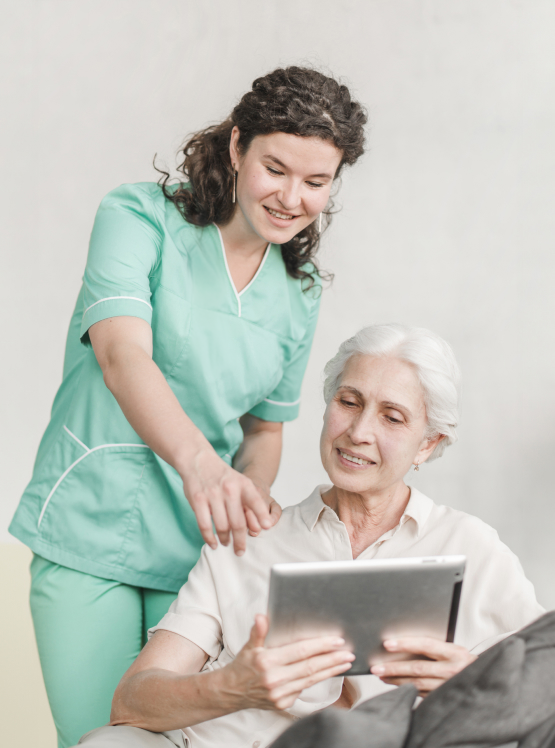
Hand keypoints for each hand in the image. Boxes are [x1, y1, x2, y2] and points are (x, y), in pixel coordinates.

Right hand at [180, 449, 276, 555]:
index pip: (256, 502)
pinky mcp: (198, 500)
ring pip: (222, 526)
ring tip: (226, 543)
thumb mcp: (240, 482)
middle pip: (238, 522)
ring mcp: (213, 494)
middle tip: (240, 551)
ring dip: (225, 539)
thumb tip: (261, 525)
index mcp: (243, 484)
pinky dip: (209, 538)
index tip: (266, 528)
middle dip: (240, 541)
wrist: (198, 460)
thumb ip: (250, 501)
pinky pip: (205, 525)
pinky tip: (213, 543)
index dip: (262, 516)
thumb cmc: (221, 476)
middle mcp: (229, 489)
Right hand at [223, 615, 354, 711]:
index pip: (300, 651)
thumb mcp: (248, 646)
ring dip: (330, 671)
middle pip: (310, 667)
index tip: (336, 641)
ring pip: (311, 680)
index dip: (320, 646)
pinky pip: (305, 689)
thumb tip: (262, 616)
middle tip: (348, 652)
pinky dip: (318, 680)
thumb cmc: (243, 665)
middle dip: (332, 659)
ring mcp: (279, 694)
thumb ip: (258, 631)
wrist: (232, 692)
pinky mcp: (283, 704)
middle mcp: (274, 680)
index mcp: (267, 662)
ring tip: (345, 662)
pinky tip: (329, 672)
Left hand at [370, 637, 476, 696]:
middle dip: (394, 668)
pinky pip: (422, 693)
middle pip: (418, 668)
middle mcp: (452, 670)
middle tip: (376, 667)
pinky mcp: (445, 698)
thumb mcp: (455, 651)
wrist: (488, 682)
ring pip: (417, 684)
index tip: (388, 644)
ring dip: (397, 680)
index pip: (426, 645)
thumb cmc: (467, 664)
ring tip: (381, 675)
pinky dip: (407, 689)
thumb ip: (435, 648)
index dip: (406, 644)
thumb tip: (406, 643)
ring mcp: (448, 687)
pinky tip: (396, 685)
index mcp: (454, 653)